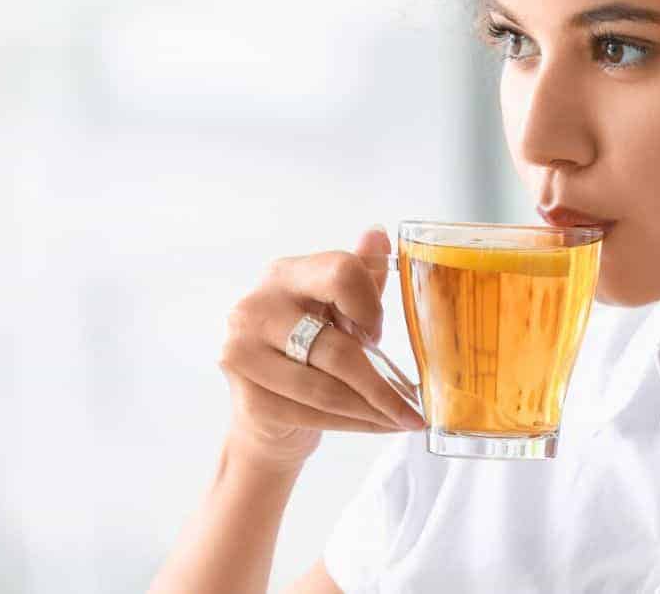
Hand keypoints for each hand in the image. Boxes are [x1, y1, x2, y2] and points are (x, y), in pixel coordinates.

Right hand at [218, 225, 425, 468]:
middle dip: (383, 383)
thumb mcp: (332, 307)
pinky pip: (315, 416)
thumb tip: (378, 233)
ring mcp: (243, 355)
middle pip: (336, 348)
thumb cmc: (305, 350)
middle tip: (416, 402)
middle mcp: (255, 308)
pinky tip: (379, 426)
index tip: (377, 331)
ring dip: (375, 410)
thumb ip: (356, 274)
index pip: (341, 273)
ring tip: (406, 418)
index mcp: (284, 274)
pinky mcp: (248, 399)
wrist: (265, 413)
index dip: (370, 306)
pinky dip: (356, 425)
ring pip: (328, 389)